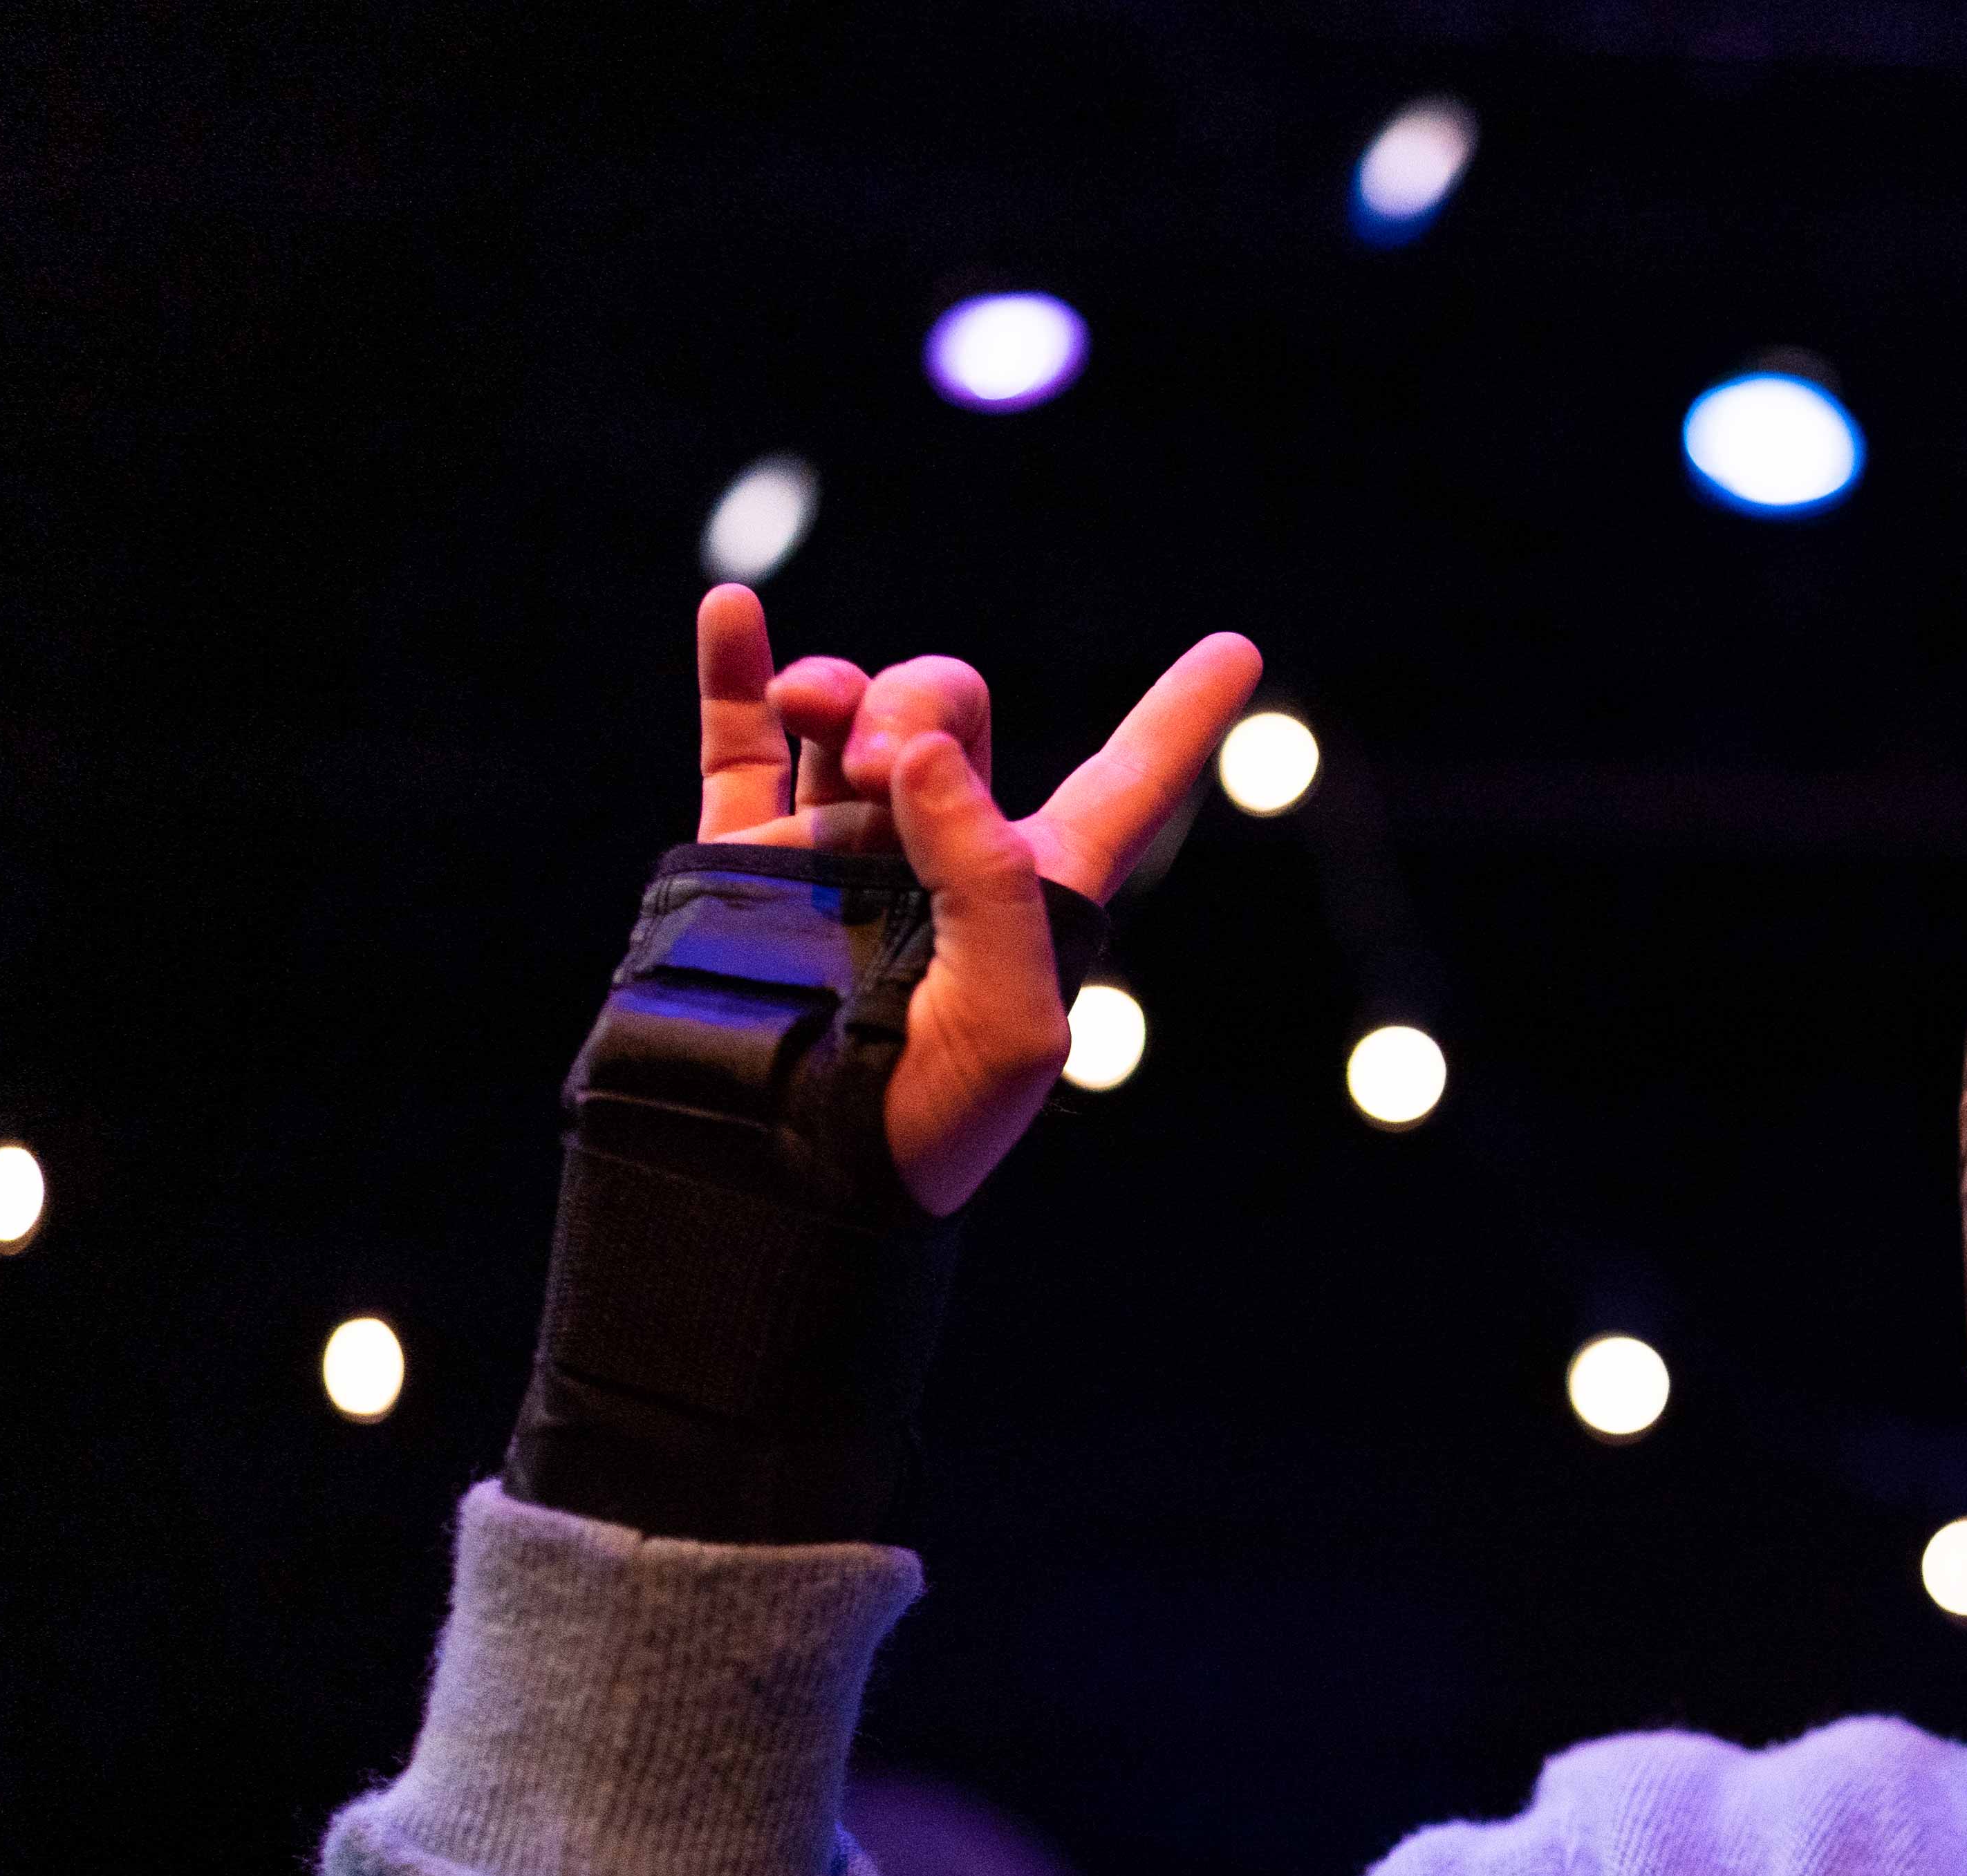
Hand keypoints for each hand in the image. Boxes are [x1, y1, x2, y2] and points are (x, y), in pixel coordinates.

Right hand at [689, 584, 1262, 1213]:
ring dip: (842, 684)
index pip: (1127, 786)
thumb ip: (987, 878)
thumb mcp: (1014, 1021)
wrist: (792, 1173)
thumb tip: (917, 757)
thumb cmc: (928, 1121)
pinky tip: (733, 611)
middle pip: (954, 715)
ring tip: (816, 706)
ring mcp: (841, 849)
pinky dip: (738, 670)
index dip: (1178, 719)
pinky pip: (741, 746)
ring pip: (853, 716)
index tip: (1233, 651)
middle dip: (924, 702)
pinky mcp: (745, 863)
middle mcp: (941, 857)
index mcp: (1036, 893)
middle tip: (886, 761)